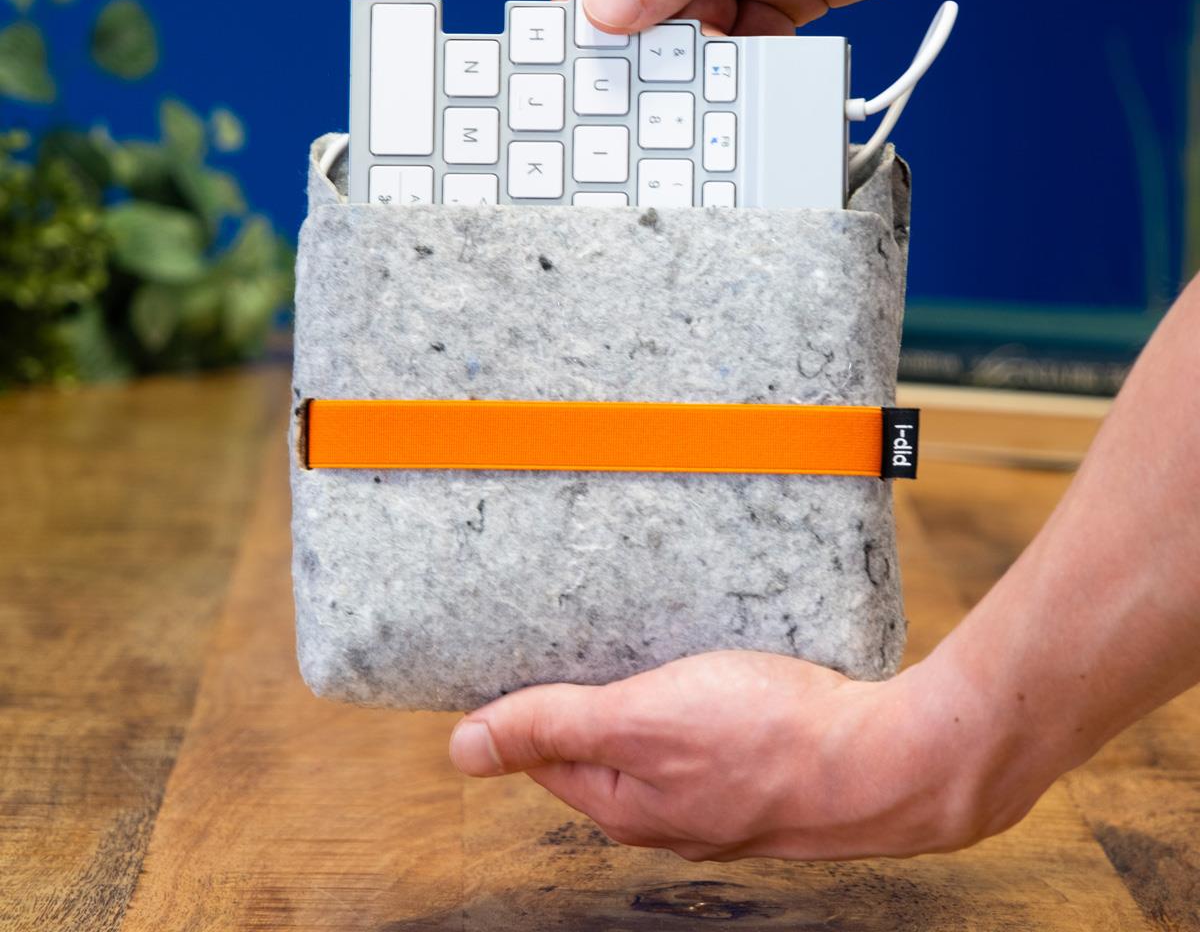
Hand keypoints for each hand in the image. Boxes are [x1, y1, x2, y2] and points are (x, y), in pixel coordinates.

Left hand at [448, 650, 1039, 860]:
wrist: (889, 759)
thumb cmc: (769, 740)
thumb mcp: (640, 720)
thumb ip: (553, 726)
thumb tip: (462, 748)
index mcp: (624, 805)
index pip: (544, 749)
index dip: (524, 698)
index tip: (519, 647)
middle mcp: (666, 810)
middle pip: (600, 742)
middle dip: (586, 689)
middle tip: (585, 629)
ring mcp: (717, 794)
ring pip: (656, 735)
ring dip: (645, 690)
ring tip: (649, 639)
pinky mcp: (762, 767)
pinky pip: (706, 729)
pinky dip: (695, 694)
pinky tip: (711, 664)